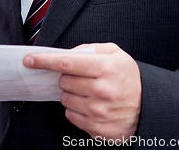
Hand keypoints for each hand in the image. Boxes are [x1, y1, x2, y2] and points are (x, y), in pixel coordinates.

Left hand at [23, 42, 140, 139]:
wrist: (148, 106)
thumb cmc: (129, 77)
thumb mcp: (116, 54)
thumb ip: (91, 49)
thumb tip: (68, 54)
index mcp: (106, 68)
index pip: (67, 63)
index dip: (45, 60)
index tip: (30, 59)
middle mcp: (101, 90)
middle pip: (64, 81)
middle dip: (67, 77)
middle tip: (82, 77)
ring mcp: (98, 111)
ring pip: (65, 99)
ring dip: (71, 94)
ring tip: (88, 91)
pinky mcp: (96, 128)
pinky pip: (71, 116)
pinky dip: (76, 109)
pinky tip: (91, 104)